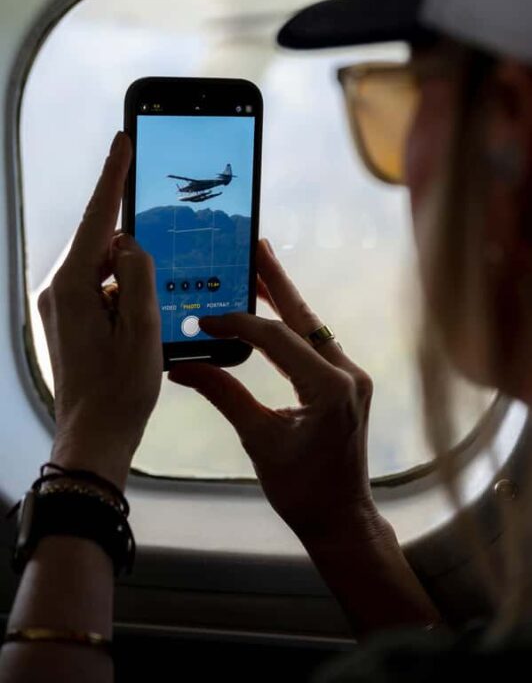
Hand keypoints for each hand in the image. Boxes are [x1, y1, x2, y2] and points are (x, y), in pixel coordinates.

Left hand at [38, 132, 162, 489]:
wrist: (94, 437)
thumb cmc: (121, 390)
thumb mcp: (143, 330)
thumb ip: (139, 275)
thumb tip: (129, 243)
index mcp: (73, 287)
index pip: (98, 219)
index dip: (113, 178)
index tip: (123, 142)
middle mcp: (58, 290)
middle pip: (97, 240)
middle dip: (125, 225)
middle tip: (156, 213)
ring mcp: (59, 306)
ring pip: (98, 265)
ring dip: (126, 264)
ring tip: (155, 281)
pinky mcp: (67, 319)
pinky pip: (97, 286)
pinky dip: (120, 285)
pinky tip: (141, 304)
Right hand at [169, 240, 380, 543]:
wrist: (340, 516)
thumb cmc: (300, 488)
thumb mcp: (258, 438)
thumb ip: (223, 394)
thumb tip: (181, 366)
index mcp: (329, 387)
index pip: (278, 338)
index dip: (239, 322)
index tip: (204, 319)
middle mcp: (348, 373)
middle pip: (305, 317)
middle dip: (276, 281)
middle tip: (254, 246)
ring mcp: (353, 375)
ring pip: (313, 327)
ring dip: (285, 300)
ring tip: (259, 268)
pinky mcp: (349, 382)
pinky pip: (318, 344)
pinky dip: (294, 326)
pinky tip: (274, 312)